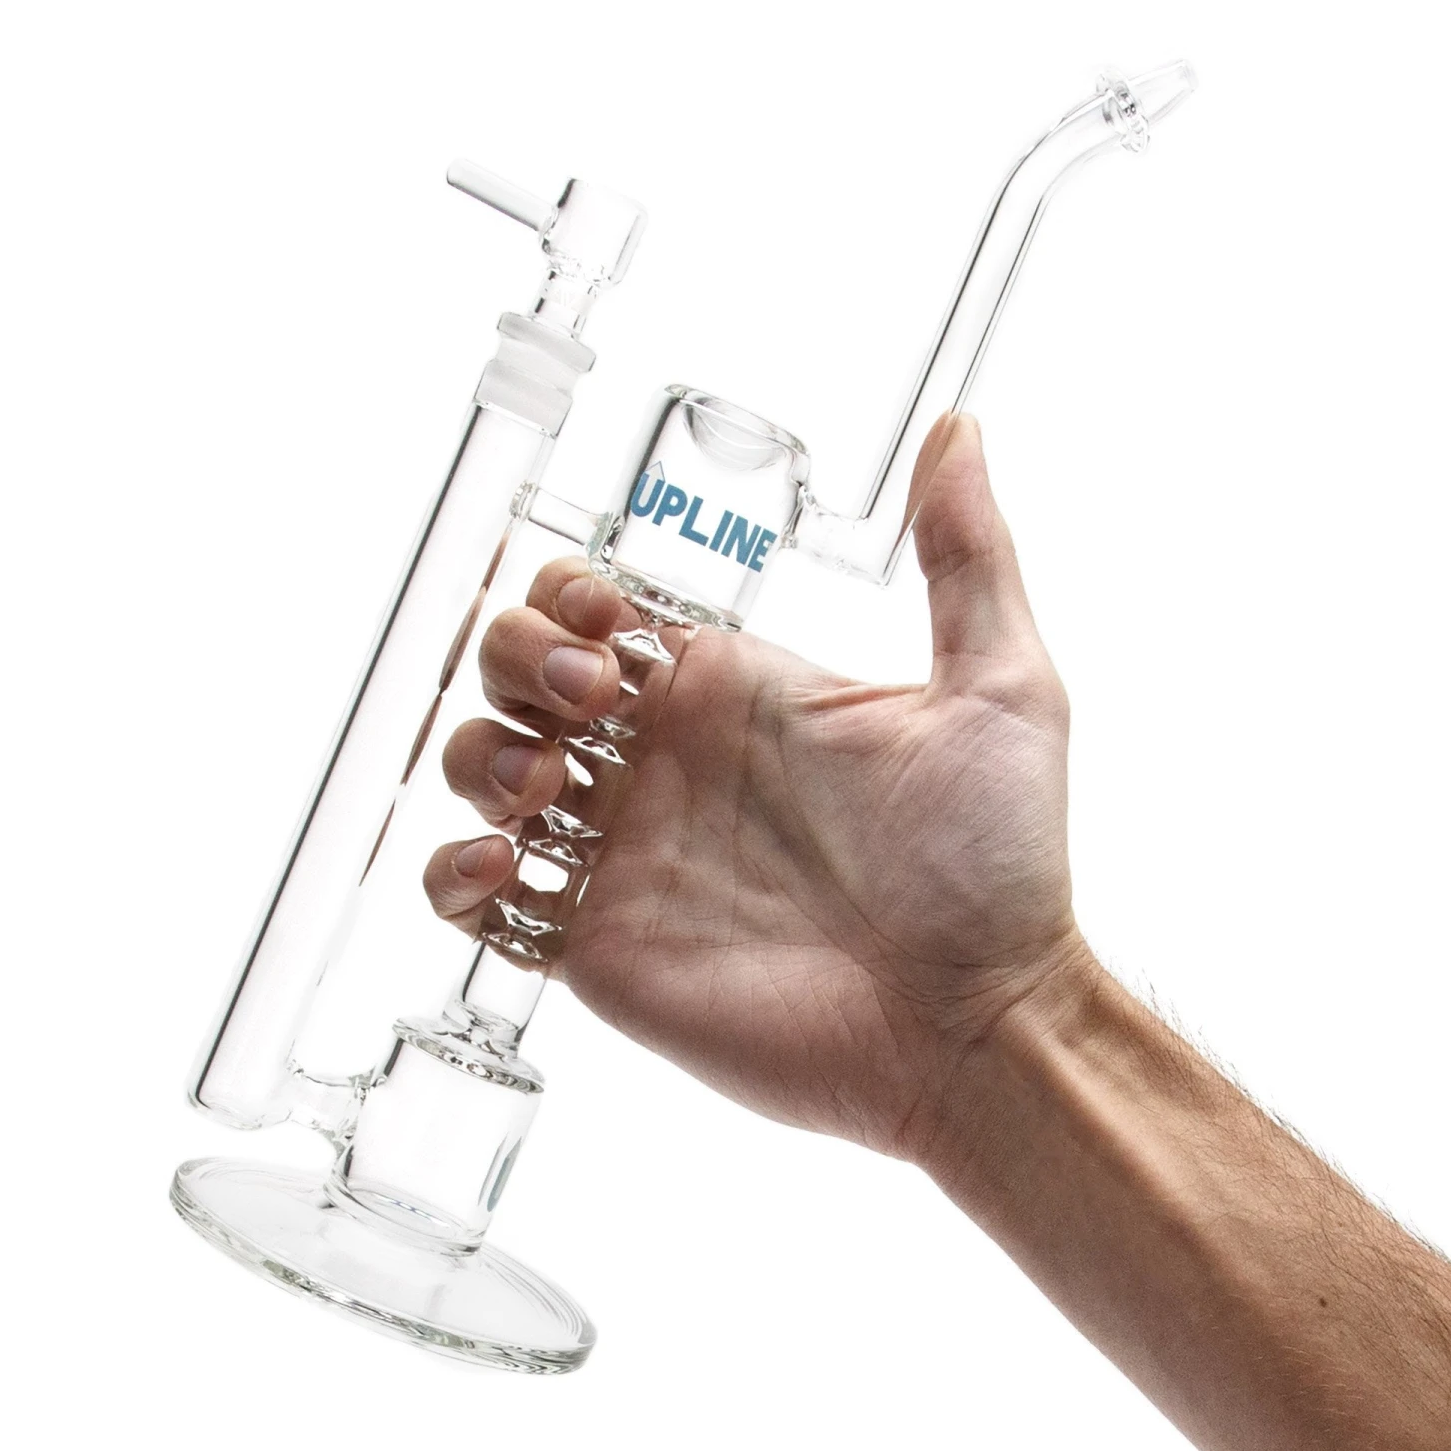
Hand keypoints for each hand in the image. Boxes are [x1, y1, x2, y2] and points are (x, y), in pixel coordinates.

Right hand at [424, 414, 1082, 1160]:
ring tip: (553, 790)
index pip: (594, 611)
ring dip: (482, 759)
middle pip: (518, 677)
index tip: (611, 625)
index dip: (569, 596)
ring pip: (483, 775)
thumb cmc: (996, 862)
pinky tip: (505, 869)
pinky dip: (452, 879)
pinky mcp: (596, 948)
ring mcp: (622, 857)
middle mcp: (661, 766)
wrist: (974, 1023)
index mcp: (727, 692)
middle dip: (518, 662)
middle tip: (592, 702)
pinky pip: (474, 906)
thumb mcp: (999, 686)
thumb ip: (965, 554)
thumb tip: (959, 427)